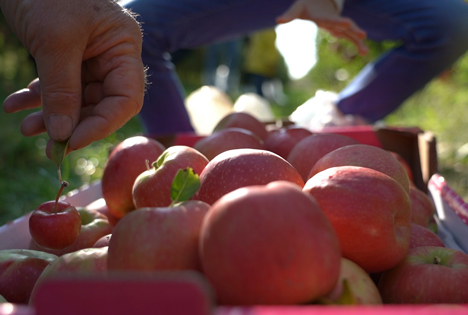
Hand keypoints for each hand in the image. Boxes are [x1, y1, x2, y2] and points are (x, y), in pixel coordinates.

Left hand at [1, 0, 145, 153]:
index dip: (102, 124)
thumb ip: (61, 89)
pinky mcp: (66, 57)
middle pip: (100, 103)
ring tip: (25, 128)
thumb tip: (63, 134)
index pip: (125, 98)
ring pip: (76, 99)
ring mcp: (89, 57)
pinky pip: (57, 85)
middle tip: (48, 146)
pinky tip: (15, 104)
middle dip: (71, 124)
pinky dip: (37, 97)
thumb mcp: (55, 41)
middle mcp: (111, 56)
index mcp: (123, 47)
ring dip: (50, 115)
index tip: (71, 142)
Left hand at [277, 0, 367, 54]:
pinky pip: (350, 37)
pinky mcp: (340, 29)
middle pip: (345, 26)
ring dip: (358, 42)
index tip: (347, 23)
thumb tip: (278, 20)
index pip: (331, 19)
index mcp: (323, 16)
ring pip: (350, 33)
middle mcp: (334, 20)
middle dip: (354, 30)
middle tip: (363, 35)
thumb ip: (289, 15)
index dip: (338, 22)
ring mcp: (339, 25)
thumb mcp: (297, 8)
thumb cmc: (306, 5)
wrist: (318, 0)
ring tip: (366, 52)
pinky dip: (357, 44)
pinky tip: (365, 53)